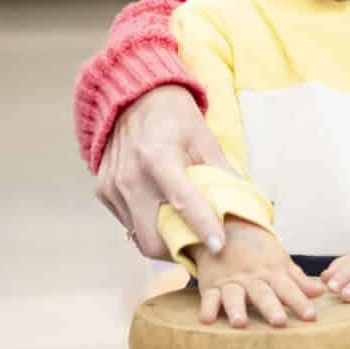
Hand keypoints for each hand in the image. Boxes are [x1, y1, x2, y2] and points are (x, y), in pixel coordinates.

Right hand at [95, 85, 230, 260]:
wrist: (132, 98)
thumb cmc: (174, 118)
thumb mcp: (205, 139)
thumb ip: (223, 175)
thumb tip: (247, 207)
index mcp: (158, 157)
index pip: (183, 201)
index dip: (202, 227)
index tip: (219, 247)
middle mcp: (130, 175)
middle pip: (152, 236)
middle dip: (178, 250)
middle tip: (200, 248)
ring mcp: (112, 185)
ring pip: (139, 235)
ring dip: (163, 241)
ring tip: (184, 232)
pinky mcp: (103, 191)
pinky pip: (127, 223)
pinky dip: (147, 226)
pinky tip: (162, 214)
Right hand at [194, 219, 323, 327]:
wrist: (226, 228)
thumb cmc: (259, 252)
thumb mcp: (280, 261)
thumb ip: (298, 279)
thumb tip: (320, 292)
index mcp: (271, 272)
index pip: (288, 288)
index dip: (299, 302)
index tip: (311, 317)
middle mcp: (251, 277)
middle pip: (262, 293)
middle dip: (271, 307)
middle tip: (279, 322)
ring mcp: (231, 281)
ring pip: (234, 295)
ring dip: (236, 308)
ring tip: (240, 323)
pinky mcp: (211, 285)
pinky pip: (208, 296)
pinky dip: (207, 307)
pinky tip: (207, 319)